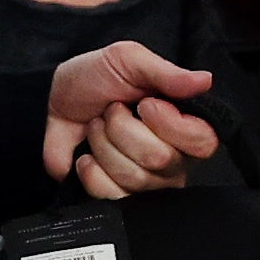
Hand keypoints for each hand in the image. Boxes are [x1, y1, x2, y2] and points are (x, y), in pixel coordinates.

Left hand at [41, 39, 221, 197]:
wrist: (54, 100)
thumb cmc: (96, 78)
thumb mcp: (128, 60)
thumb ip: (166, 72)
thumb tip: (205, 80)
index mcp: (184, 125)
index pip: (202, 141)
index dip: (169, 124)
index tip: (145, 104)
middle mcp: (173, 158)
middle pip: (160, 158)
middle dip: (122, 128)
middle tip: (111, 111)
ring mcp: (146, 183)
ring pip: (134, 178)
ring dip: (103, 144)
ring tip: (97, 127)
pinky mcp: (117, 198)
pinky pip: (112, 197)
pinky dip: (90, 171)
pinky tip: (86, 156)